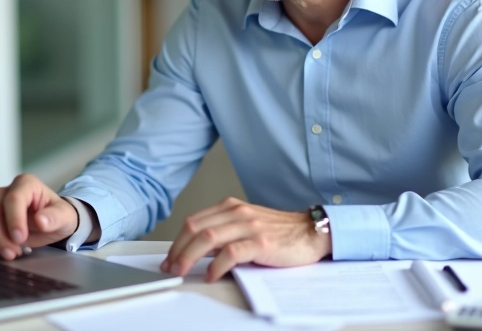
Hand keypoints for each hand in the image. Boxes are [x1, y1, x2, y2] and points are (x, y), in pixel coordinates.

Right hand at [0, 173, 83, 259]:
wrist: (51, 223)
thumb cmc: (57, 216)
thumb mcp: (64, 217)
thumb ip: (54, 218)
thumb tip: (40, 220)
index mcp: (26, 184)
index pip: (13, 198)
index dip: (14, 220)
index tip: (20, 238)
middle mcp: (6, 191)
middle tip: (14, 252)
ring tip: (11, 253)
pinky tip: (1, 250)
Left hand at [161, 197, 331, 282]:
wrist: (311, 232)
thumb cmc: (280, 232)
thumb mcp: (247, 224)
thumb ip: (225, 232)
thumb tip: (198, 250)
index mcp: (231, 207)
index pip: (194, 221)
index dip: (177, 241)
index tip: (169, 257)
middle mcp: (237, 212)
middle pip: (195, 228)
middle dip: (178, 250)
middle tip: (171, 267)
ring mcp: (249, 226)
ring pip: (208, 238)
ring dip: (190, 257)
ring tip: (183, 271)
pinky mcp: (261, 242)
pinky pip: (230, 253)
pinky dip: (216, 266)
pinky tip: (211, 275)